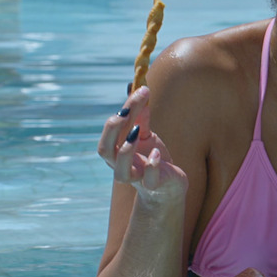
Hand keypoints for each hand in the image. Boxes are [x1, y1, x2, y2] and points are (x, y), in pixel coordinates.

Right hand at [98, 86, 187, 203]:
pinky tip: (156, 154)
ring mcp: (136, 177)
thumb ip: (142, 118)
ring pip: (121, 172)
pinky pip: (149, 180)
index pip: (111, 130)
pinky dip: (151, 166)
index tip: (140, 92)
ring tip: (137, 134)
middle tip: (124, 113)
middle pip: (105, 151)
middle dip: (112, 131)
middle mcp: (121, 165)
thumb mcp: (147, 136)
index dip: (122, 112)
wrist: (170, 185)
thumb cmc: (154, 158)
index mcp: (116, 151)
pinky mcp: (153, 185)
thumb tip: (141, 91)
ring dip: (126, 152)